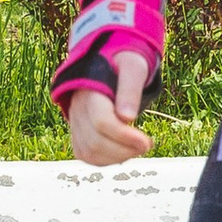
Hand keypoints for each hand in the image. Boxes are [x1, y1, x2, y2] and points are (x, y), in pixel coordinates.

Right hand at [65, 49, 153, 166]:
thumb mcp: (133, 67)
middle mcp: (77, 108)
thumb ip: (130, 89)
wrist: (107, 61)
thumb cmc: (123, 63)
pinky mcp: (77, 132)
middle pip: (95, 142)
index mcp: (91, 91)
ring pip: (89, 152)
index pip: (102, 122)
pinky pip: (86, 155)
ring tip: (136, 147)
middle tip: (147, 144)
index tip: (147, 141)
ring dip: (117, 157)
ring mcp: (75, 122)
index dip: (125, 136)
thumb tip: (128, 118)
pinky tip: (124, 151)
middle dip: (125, 149)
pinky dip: (106, 160)